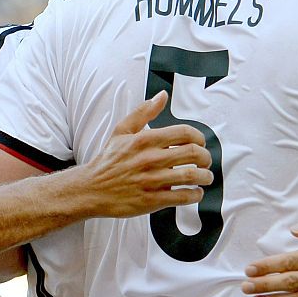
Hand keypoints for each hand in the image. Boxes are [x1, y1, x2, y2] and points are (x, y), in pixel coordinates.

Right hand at [75, 92, 210, 217]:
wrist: (91, 188)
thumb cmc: (108, 161)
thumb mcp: (122, 131)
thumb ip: (143, 112)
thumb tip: (162, 96)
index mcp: (145, 140)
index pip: (184, 133)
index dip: (199, 138)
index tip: (200, 143)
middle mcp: (150, 159)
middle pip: (192, 153)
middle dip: (206, 157)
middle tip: (206, 161)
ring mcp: (151, 180)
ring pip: (190, 176)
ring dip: (205, 177)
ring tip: (206, 177)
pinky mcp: (151, 200)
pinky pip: (182, 197)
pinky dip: (195, 195)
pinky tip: (196, 193)